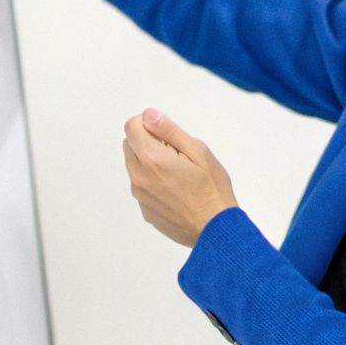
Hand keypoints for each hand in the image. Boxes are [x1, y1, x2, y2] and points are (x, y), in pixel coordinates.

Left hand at [122, 108, 238, 247]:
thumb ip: (169, 131)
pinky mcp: (145, 210)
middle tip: (176, 154)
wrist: (215, 229)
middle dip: (148, 142)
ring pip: (134, 166)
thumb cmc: (212, 188)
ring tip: (177, 174)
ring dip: (149, 163)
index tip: (167, 135)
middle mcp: (138, 177)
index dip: (148, 124)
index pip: (131, 127)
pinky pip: (142, 186)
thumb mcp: (198, 151)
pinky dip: (152, 182)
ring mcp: (140, 196)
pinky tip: (176, 191)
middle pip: (130, 145)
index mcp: (151, 159)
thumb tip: (148, 115)